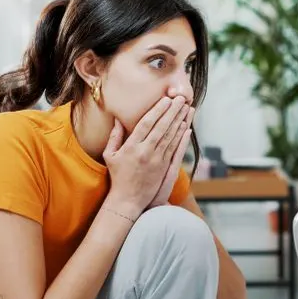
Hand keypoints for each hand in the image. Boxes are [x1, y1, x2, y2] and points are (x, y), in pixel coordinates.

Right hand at [102, 95, 190, 217]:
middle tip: (181, 98)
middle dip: (173, 111)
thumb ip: (115, 136)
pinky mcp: (165, 169)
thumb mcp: (110, 155)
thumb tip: (117, 118)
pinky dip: (182, 138)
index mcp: (131, 147)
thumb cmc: (118, 176)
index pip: (147, 124)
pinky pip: (175, 150)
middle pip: (162, 127)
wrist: (128, 200)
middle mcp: (145, 152)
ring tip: (187, 108)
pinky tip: (187, 128)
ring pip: (171, 137)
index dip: (158, 110)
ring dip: (180, 121)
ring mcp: (157, 161)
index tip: (166, 99)